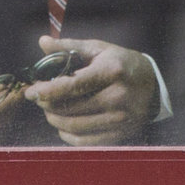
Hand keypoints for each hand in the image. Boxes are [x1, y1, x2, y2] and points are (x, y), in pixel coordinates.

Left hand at [24, 35, 159, 145]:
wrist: (153, 86)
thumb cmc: (121, 63)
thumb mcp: (99, 49)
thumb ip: (69, 47)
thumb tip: (42, 42)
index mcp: (112, 71)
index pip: (72, 85)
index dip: (47, 90)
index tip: (31, 91)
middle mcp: (118, 96)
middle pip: (70, 108)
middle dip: (47, 104)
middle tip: (39, 98)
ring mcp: (120, 118)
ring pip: (74, 126)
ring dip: (54, 120)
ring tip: (49, 110)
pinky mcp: (120, 135)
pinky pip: (84, 142)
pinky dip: (67, 135)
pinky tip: (63, 125)